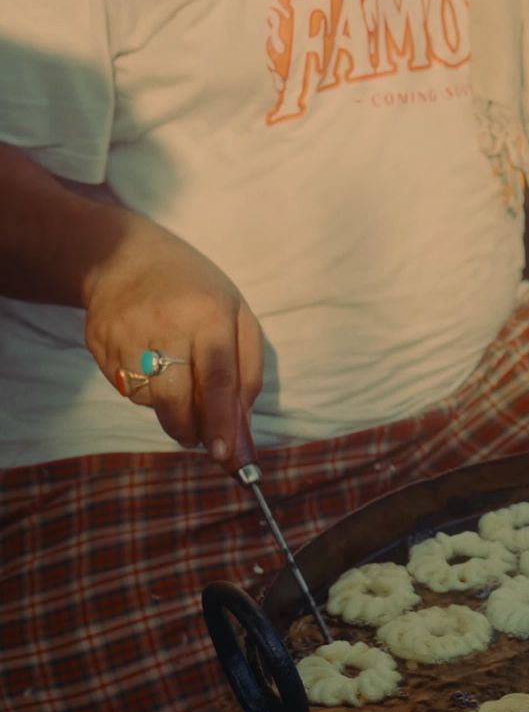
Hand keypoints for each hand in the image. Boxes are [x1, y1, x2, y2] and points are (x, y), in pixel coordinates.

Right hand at [81, 220, 262, 470]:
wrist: (125, 256)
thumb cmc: (197, 291)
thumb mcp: (239, 317)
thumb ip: (248, 374)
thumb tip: (244, 432)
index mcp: (208, 315)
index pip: (217, 377)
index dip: (221, 420)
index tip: (226, 455)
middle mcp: (164, 325)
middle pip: (176, 398)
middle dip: (191, 429)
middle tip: (200, 437)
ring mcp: (124, 334)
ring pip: (149, 400)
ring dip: (168, 407)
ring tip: (176, 376)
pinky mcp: (98, 344)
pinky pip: (124, 389)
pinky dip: (144, 391)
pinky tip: (150, 364)